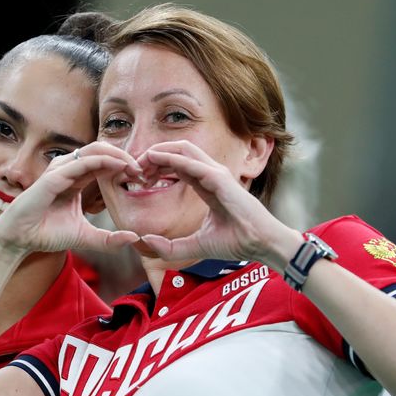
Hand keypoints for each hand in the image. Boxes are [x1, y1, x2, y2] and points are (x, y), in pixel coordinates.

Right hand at [0, 142, 141, 254]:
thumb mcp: (86, 237)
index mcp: (77, 179)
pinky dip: (103, 161)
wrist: (20, 240)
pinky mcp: (53, 177)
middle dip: (124, 157)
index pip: (104, 163)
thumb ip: (109, 239)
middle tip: (143, 171)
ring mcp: (61, 170)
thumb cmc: (46, 234)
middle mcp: (69, 170)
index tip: (142, 179)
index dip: (124, 167)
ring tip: (135, 168)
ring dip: (117, 155)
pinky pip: (82, 162)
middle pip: (102, 151)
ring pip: (94, 150)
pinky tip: (120, 166)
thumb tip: (135, 238)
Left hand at [137, 140, 300, 268]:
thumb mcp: (195, 245)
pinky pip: (191, 163)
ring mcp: (216, 173)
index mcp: (206, 185)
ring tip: (140, 164)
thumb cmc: (235, 243)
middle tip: (134, 169)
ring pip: (182, 149)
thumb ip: (170, 246)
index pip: (177, 166)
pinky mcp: (219, 178)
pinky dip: (170, 159)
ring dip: (158, 152)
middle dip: (153, 156)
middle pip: (177, 152)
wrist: (260, 244)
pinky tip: (154, 161)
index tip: (139, 179)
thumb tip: (145, 240)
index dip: (156, 168)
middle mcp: (210, 174)